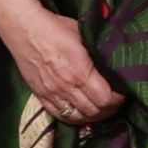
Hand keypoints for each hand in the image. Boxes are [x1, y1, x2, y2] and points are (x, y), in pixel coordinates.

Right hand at [0, 0, 122, 136]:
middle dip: (109, 109)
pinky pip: (59, 116)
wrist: (25, 29)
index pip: (105, 99)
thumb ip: (98, 53)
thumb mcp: (84, 36)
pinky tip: (80, 113)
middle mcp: (66, 87)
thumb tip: (115, 62)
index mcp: (80, 72)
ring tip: (100, 110)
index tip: (122, 93)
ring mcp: (52, 94)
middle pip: (94, 112)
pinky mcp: (41, 96)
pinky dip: (73, 118)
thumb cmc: (56, 28)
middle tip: (115, 102)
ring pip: (77, 117)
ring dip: (92, 117)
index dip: (118, 99)